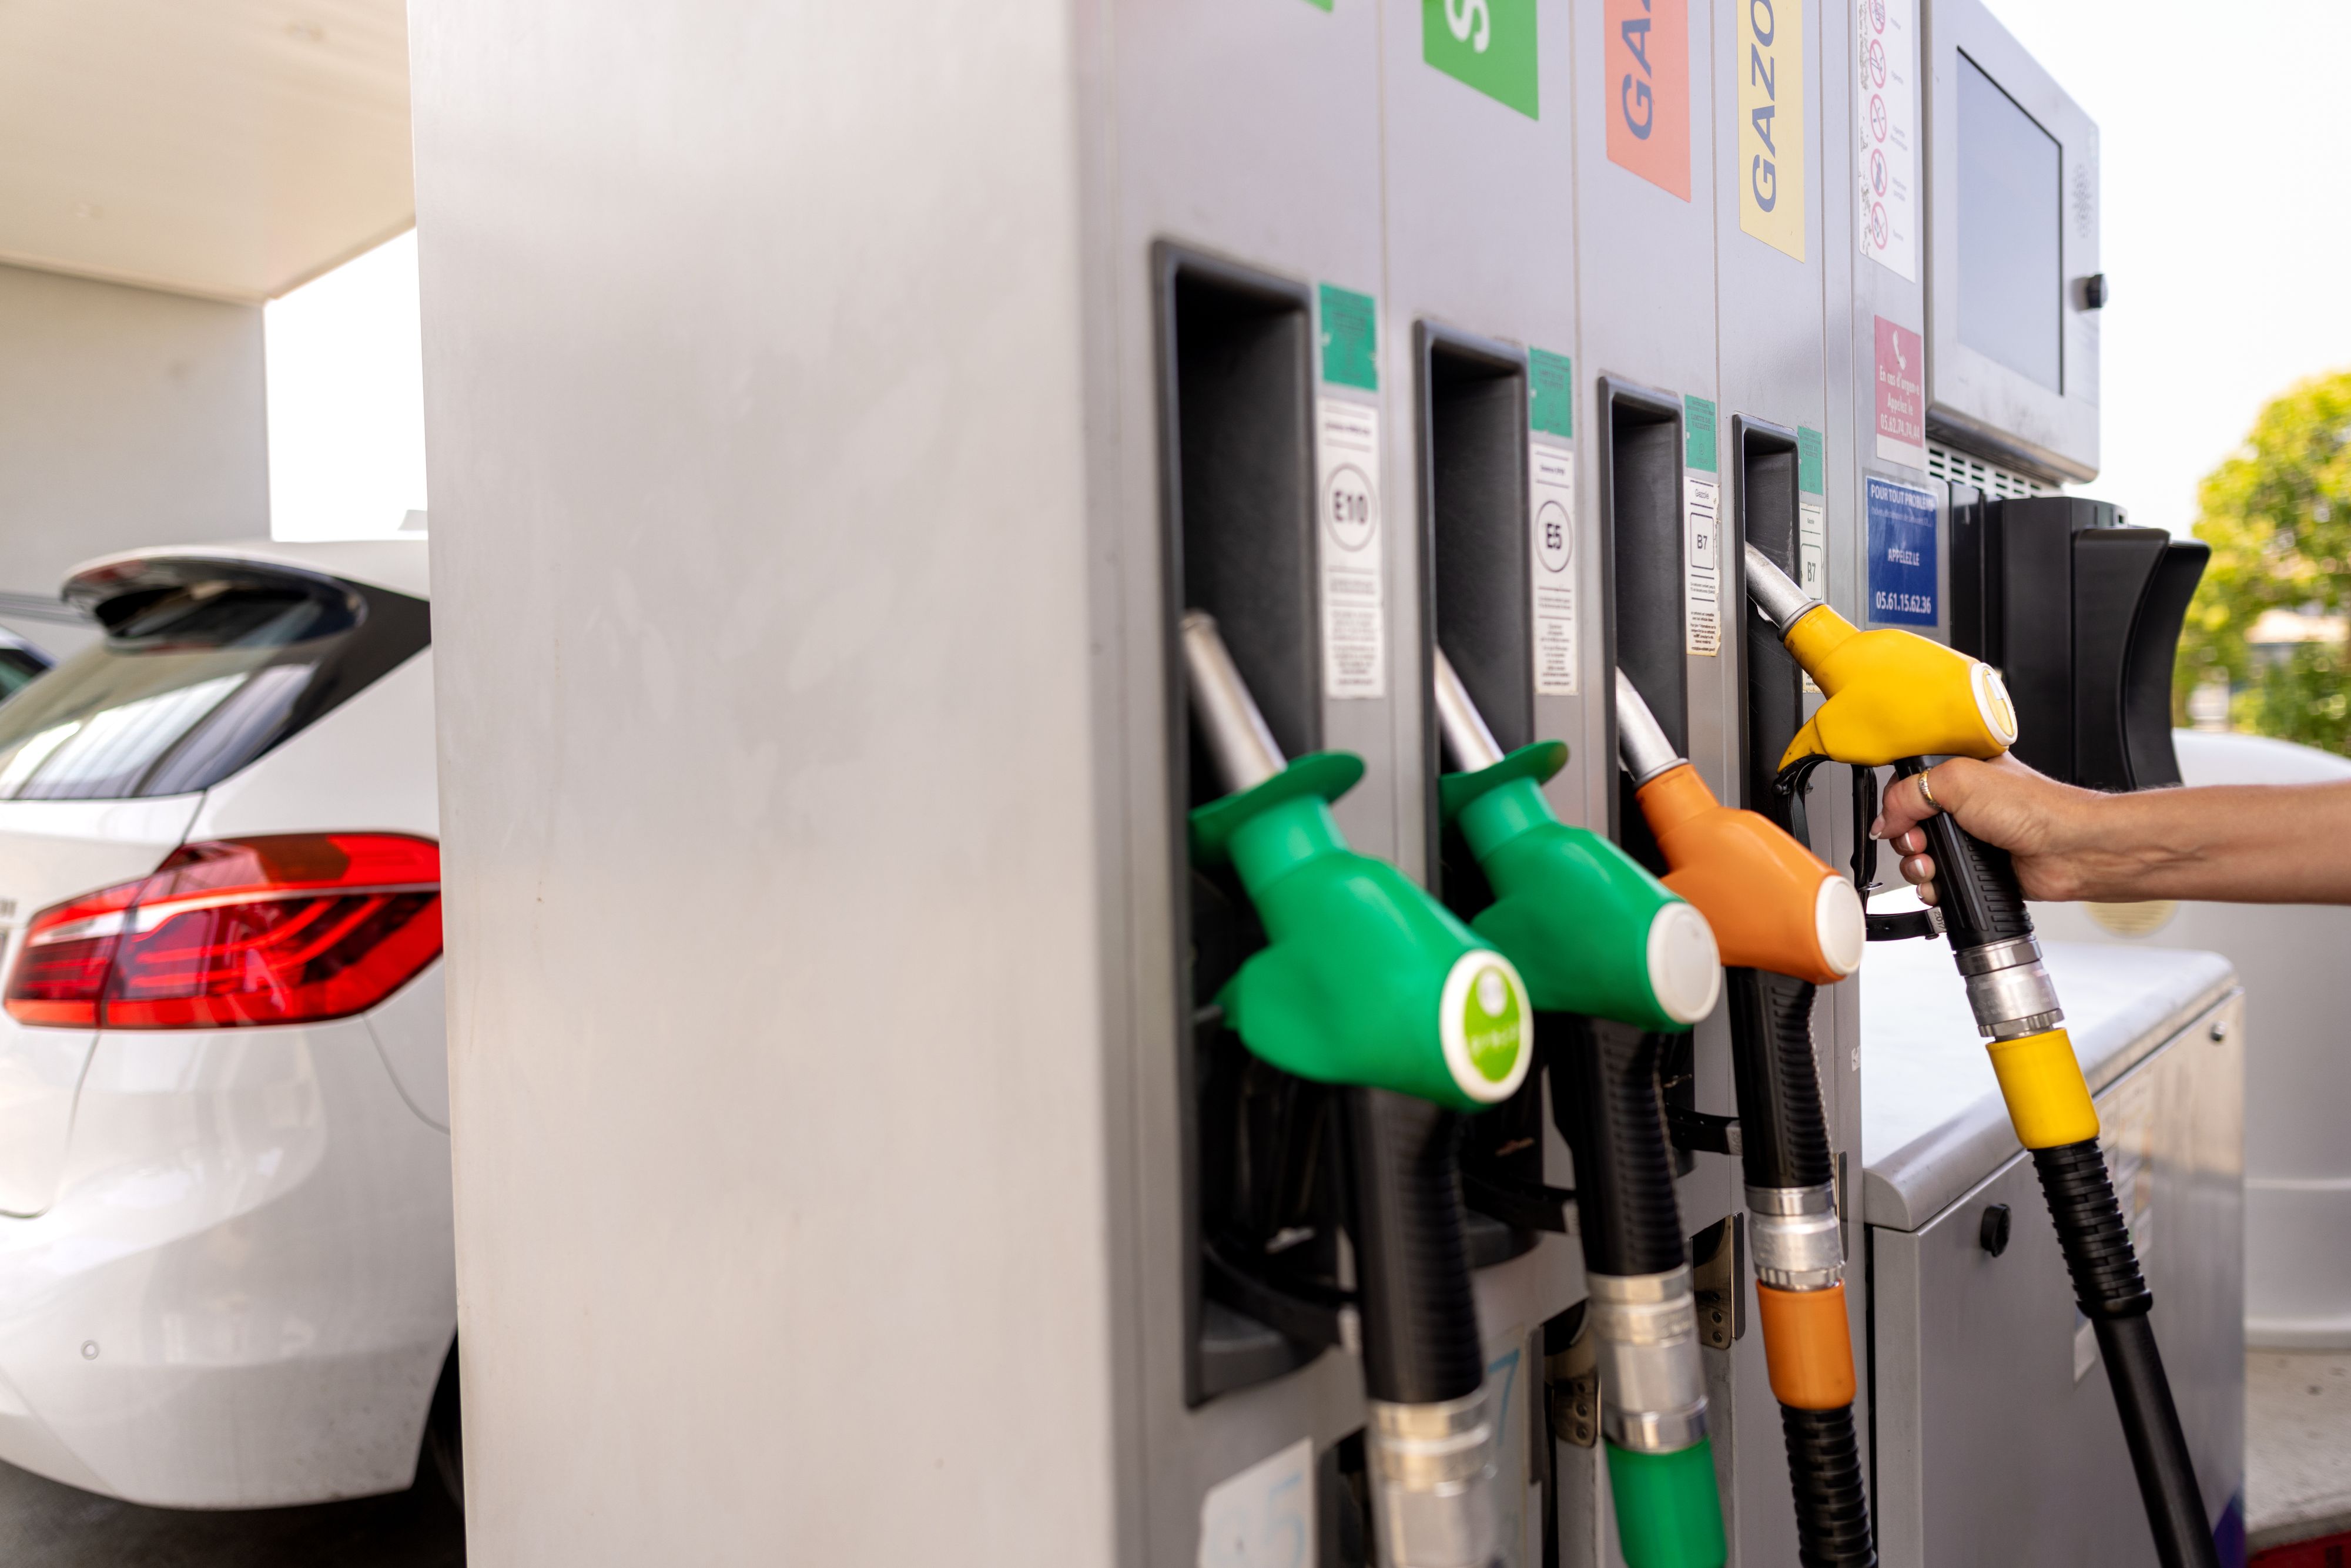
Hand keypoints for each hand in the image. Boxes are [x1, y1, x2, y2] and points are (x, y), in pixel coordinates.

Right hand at [1871, 754, 2104, 904]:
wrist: (2070, 851)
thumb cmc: (2036, 808)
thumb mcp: (1960, 780)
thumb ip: (1910, 793)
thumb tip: (1884, 819)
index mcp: (1959, 772)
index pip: (1907, 785)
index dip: (1897, 804)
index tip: (1900, 818)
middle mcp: (1962, 804)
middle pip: (1907, 824)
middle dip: (1906, 839)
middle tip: (1923, 841)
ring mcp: (1969, 838)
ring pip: (1919, 855)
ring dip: (1917, 865)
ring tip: (1934, 865)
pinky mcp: (1975, 868)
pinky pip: (1937, 881)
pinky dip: (1933, 886)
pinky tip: (1943, 882)